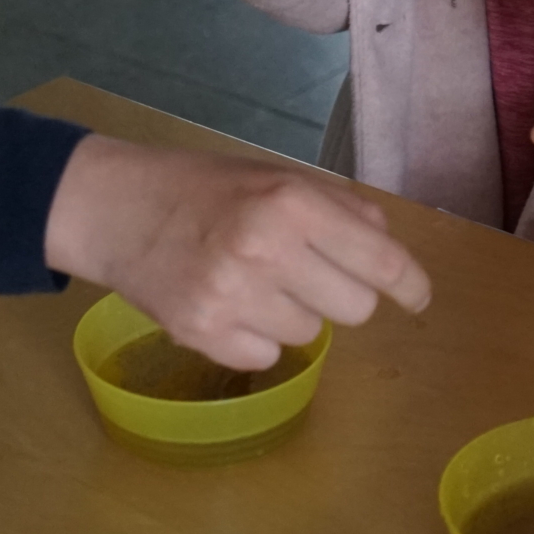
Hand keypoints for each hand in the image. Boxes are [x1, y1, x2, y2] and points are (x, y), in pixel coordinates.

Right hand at [44, 135, 431, 370]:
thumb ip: (338, 209)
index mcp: (291, 202)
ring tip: (253, 282)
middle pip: (354, 308)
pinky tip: (227, 304)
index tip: (420, 299)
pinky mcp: (201, 333)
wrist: (113, 209)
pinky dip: (254, 337)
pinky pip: (265, 356)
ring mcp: (232, 297)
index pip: (379, 260)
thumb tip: (387, 246)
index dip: (410, 285)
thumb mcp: (275, 177)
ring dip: (293, 313)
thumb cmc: (202, 187)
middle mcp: (266, 250)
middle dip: (341, 293)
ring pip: (309, 334)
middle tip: (305, 272)